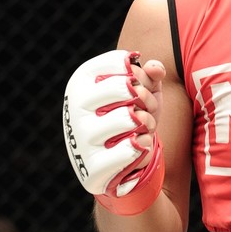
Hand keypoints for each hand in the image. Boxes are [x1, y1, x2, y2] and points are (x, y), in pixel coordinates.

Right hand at [63, 49, 165, 197]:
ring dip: (147, 123)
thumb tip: (155, 69)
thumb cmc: (131, 113)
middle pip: (126, 88)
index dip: (141, 75)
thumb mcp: (144, 88)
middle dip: (145, 98)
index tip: (138, 85)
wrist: (120, 158)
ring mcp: (80, 137)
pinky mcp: (91, 168)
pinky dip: (143, 147)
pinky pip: (129, 151)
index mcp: (82, 80)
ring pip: (128, 120)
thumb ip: (151, 73)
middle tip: (144, 109)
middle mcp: (75, 105)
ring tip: (144, 127)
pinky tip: (140, 145)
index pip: (121, 63)